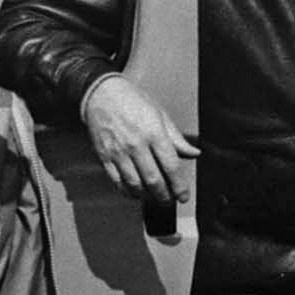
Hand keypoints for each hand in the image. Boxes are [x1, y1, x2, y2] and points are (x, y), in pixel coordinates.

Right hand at [83, 75, 198, 204]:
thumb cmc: (131, 100)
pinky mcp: (105, 157)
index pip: (171, 167)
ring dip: (147, 196)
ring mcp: (119, 152)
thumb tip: (194, 153)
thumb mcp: (160, 114)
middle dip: (165, 196)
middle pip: (154, 180)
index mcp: (154, 133)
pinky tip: (135, 192)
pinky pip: (117, 181)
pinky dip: (127, 191)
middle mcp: (136, 145)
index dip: (179, 186)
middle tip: (170, 200)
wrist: (101, 94)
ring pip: (135, 184)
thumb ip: (177, 138)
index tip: (183, 196)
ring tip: (154, 198)